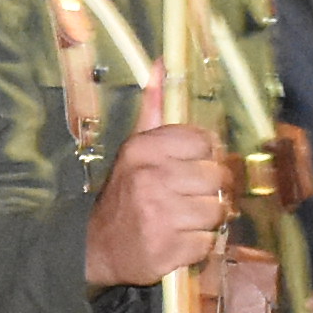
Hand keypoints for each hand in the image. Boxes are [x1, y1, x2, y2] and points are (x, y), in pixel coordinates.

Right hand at [85, 89, 234, 287]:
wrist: (96, 245)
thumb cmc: (124, 192)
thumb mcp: (134, 147)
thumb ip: (152, 107)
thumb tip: (162, 63)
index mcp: (143, 149)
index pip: (204, 142)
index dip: (206, 156)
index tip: (195, 166)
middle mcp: (150, 178)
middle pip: (215, 177)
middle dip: (211, 189)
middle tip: (195, 196)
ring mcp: (159, 215)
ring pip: (216, 210)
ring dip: (207, 218)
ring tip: (188, 218)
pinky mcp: (168, 250)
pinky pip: (208, 242)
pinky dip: (200, 244)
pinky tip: (181, 239)